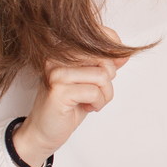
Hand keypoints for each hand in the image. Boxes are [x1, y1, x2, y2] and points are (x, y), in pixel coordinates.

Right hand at [12, 29, 129, 166]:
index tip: (116, 64)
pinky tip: (87, 107)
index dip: (113, 47)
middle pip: (103, 57)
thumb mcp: (89, 82)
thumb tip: (123, 53)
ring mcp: (55, 72)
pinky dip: (98, 103)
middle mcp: (56, 57)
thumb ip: (104, 66)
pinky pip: (94, 92)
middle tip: (98, 93)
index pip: (96, 33)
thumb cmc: (67, 107)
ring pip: (102, 75)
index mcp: (62, 50)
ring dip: (105, 94)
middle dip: (109, 79)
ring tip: (93, 102)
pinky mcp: (58, 90)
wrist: (43, 132)